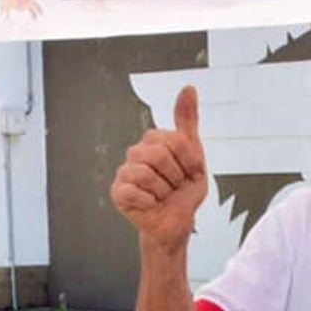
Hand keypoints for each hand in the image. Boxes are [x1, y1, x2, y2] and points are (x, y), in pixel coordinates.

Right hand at [109, 84, 207, 249]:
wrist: (178, 222)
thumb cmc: (183, 190)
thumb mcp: (193, 155)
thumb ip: (187, 121)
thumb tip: (188, 88)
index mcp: (152, 141)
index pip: (174, 140)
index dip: (188, 160)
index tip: (190, 173)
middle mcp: (135, 153)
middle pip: (159, 155)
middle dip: (175, 177)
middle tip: (175, 186)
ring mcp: (124, 172)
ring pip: (147, 174)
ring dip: (164, 192)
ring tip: (163, 196)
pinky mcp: (117, 193)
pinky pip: (134, 192)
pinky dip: (150, 202)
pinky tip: (151, 205)